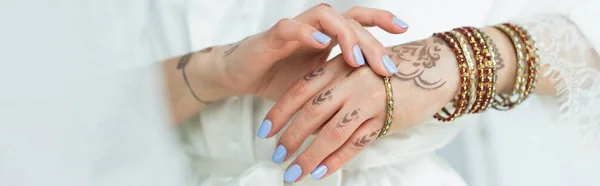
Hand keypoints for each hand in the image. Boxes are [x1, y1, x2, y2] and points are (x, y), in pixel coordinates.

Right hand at [191, 4, 408, 100]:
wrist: (242, 77)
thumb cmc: (280, 80)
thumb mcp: (318, 88)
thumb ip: (341, 89)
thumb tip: (375, 108)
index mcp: (328, 37)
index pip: (359, 22)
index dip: (381, 21)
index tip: (405, 30)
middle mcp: (315, 28)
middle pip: (350, 21)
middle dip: (371, 41)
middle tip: (386, 66)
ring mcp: (295, 29)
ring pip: (325, 16)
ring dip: (345, 35)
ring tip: (357, 58)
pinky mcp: (272, 36)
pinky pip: (290, 27)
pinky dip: (305, 33)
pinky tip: (320, 44)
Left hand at [258, 37, 460, 181]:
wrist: (433, 67)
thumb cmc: (387, 69)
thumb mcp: (356, 68)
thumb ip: (331, 86)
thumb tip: (303, 116)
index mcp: (339, 67)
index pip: (300, 90)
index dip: (279, 112)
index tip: (264, 131)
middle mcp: (350, 83)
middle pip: (312, 114)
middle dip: (290, 138)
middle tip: (277, 157)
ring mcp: (368, 102)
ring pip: (331, 134)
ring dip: (309, 156)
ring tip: (294, 173)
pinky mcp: (384, 119)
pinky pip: (356, 144)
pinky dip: (337, 160)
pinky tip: (322, 172)